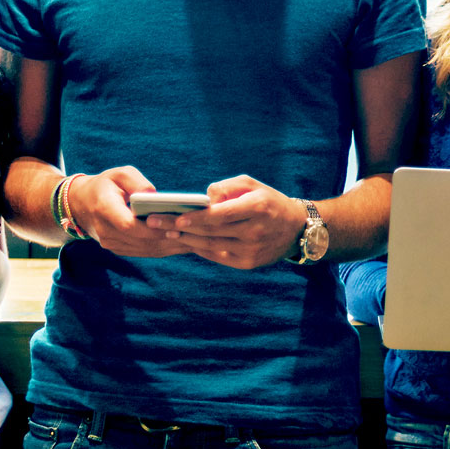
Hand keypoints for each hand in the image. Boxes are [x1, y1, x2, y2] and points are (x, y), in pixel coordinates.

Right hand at [66, 166, 191, 257]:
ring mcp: (111, 243)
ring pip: (146, 249)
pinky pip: (145, 252)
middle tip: (195, 234)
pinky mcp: (119, 249)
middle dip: (168, 237)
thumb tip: (155, 195)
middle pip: (142, 240)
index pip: (129, 225)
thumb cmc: (107, 185)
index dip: (153, 228)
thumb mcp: (119, 174)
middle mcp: (106, 230)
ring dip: (170, 246)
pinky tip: (184, 244)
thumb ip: (136, 181)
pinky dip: (165, 249)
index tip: (176, 226)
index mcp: (104, 209)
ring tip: (196, 240)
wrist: (83, 204)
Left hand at [152, 175, 306, 269]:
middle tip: (152, 222)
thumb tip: (204, 199)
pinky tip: (185, 240)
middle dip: (179, 226)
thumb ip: (226, 187)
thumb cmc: (268, 201)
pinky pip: (217, 255)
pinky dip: (199, 248)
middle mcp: (255, 231)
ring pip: (210, 245)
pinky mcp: (248, 263)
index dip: (196, 217)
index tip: (175, 216)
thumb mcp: (252, 185)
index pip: (221, 214)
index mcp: (258, 208)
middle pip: (210, 231)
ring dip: (185, 238)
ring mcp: (251, 250)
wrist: (296, 229)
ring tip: (164, 231)